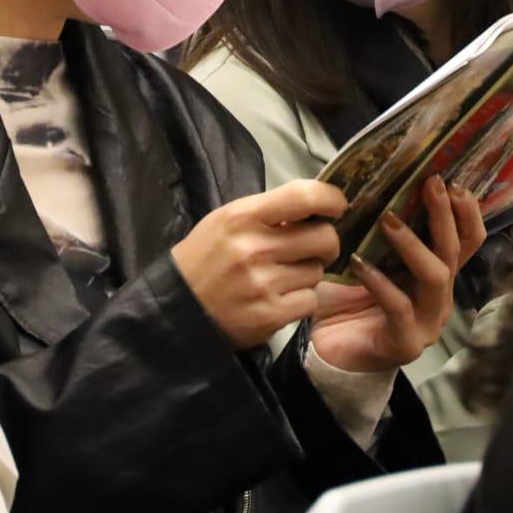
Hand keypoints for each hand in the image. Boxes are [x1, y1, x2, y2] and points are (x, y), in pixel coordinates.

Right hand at [170, 179, 345, 348]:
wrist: (174, 309)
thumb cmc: (204, 260)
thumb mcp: (226, 221)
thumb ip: (269, 212)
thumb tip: (317, 206)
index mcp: (243, 216)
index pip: (304, 196)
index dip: (332, 199)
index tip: (338, 206)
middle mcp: (254, 248)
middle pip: (324, 237)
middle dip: (327, 243)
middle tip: (314, 249)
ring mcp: (262, 284)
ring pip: (318, 271)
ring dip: (308, 274)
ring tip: (283, 277)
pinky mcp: (268, 316)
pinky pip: (310, 301)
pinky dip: (301, 300)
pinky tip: (280, 298)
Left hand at [309, 177, 484, 373]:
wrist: (328, 351)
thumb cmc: (348, 299)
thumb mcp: (370, 256)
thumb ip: (383, 230)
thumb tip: (381, 180)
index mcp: (437, 275)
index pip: (468, 240)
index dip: (467, 211)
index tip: (452, 180)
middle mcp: (440, 297)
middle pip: (454, 251)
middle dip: (444, 215)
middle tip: (431, 184)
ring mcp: (428, 322)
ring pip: (435, 276)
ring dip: (414, 244)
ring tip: (388, 220)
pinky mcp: (406, 343)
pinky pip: (399, 306)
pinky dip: (380, 281)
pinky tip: (359, 263)